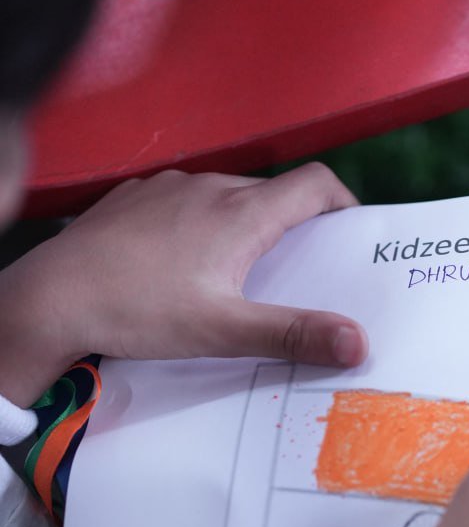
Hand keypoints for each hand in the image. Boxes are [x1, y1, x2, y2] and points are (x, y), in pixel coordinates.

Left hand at [0, 163, 366, 406]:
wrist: (52, 297)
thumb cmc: (137, 310)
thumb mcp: (223, 331)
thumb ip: (292, 334)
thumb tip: (357, 342)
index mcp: (241, 213)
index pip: (315, 183)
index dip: (343, 204)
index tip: (350, 233)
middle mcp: (209, 188)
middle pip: (272, 194)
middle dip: (292, 227)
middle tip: (296, 273)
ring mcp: (168, 187)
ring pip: (226, 198)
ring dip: (242, 226)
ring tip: (234, 275)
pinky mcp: (135, 197)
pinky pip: (184, 202)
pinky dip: (198, 225)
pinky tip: (180, 265)